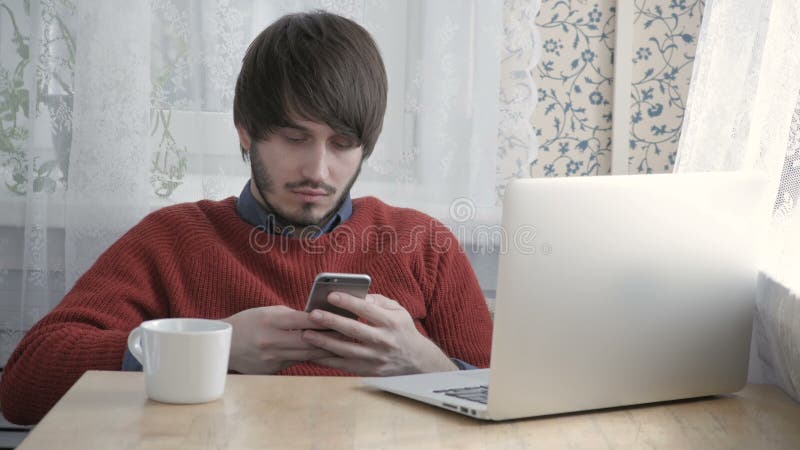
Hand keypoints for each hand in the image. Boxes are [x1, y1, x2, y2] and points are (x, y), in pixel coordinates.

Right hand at [222, 305, 334, 373]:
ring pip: (307, 355)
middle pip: (310, 341)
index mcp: (270, 321)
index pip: (304, 320)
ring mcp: (272, 359)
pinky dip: (311, 358)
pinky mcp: (273, 370)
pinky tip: (326, 357)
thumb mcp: (267, 312)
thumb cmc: (248, 323)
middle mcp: (272, 341)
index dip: (325, 319)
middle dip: (331, 338)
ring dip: (326, 350)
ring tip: (345, 346)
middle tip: (352, 335)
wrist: (224, 346)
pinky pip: (297, 363)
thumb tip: (317, 318)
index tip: (343, 318)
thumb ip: (292, 316)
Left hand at [301, 293, 457, 375]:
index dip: (348, 302)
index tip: (331, 295)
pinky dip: (327, 360)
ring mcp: (375, 358)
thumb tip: (357, 296)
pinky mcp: (368, 371)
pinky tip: (313, 353)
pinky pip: (344, 365)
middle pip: (353, 330)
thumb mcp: (398, 311)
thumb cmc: (402, 330)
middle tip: (312, 315)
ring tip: (306, 334)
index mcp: (391, 322)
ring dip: (324, 342)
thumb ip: (379, 301)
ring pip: (345, 350)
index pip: (367, 310)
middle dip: (331, 321)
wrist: (416, 361)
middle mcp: (383, 341)